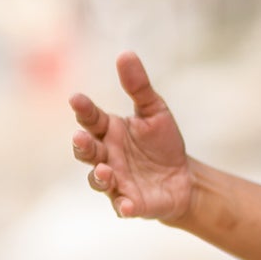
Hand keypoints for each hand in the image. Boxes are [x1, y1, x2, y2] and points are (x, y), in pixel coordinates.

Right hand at [68, 52, 194, 222]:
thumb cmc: (162, 144)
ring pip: (98, 180)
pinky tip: (127, 205)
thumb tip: (125, 53)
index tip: (77, 99)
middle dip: (83, 145)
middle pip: (87, 150)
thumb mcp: (155, 111)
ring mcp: (116, 181)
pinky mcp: (130, 203)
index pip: (91, 118)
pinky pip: (122, 206)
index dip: (83, 109)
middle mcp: (106, 156)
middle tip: (81, 138)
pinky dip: (123, 206)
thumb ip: (139, 87)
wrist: (183, 179)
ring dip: (98, 176)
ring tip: (104, 170)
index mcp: (109, 131)